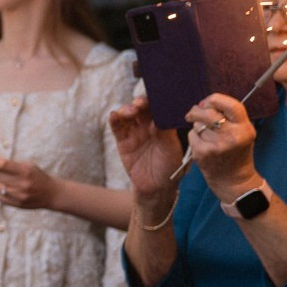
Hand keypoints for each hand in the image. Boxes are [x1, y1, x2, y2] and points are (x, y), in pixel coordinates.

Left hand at [0, 157, 59, 210]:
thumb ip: (13, 164)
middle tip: (4, 174)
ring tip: (6, 182)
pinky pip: (0, 198)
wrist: (52, 193)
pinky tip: (5, 190)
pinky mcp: (19, 204)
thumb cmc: (38, 177)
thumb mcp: (29, 166)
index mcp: (26, 171)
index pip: (3, 165)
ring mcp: (20, 195)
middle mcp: (23, 183)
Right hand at [108, 96, 182, 216]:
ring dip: (127, 109)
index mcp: (163, 125)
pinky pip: (117, 127)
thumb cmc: (169, 168)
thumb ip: (165, 133)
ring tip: (130, 112)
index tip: (155, 99)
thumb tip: (157, 119)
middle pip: (141, 108)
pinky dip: (114, 119)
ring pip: (128, 115)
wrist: (157, 188)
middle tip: (140, 104)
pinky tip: (115, 115)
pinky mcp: (122, 141)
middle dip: (140, 103)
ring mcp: (134, 132)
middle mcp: (148, 126)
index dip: (156, 101)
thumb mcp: (172, 150)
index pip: (158, 108)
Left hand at [183, 93, 258, 198]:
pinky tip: (202, 144)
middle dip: (198, 110)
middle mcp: (232, 136)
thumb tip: (204, 103)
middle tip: (194, 112)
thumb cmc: (236, 151)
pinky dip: (194, 137)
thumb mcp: (242, 132)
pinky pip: (192, 135)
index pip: (231, 105)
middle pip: (208, 112)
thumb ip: (229, 116)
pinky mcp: (203, 153)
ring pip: (198, 124)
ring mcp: (217, 145)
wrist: (233, 180)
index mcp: (245, 128)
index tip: (207, 102)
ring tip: (207, 136)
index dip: (215, 99)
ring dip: (198, 126)